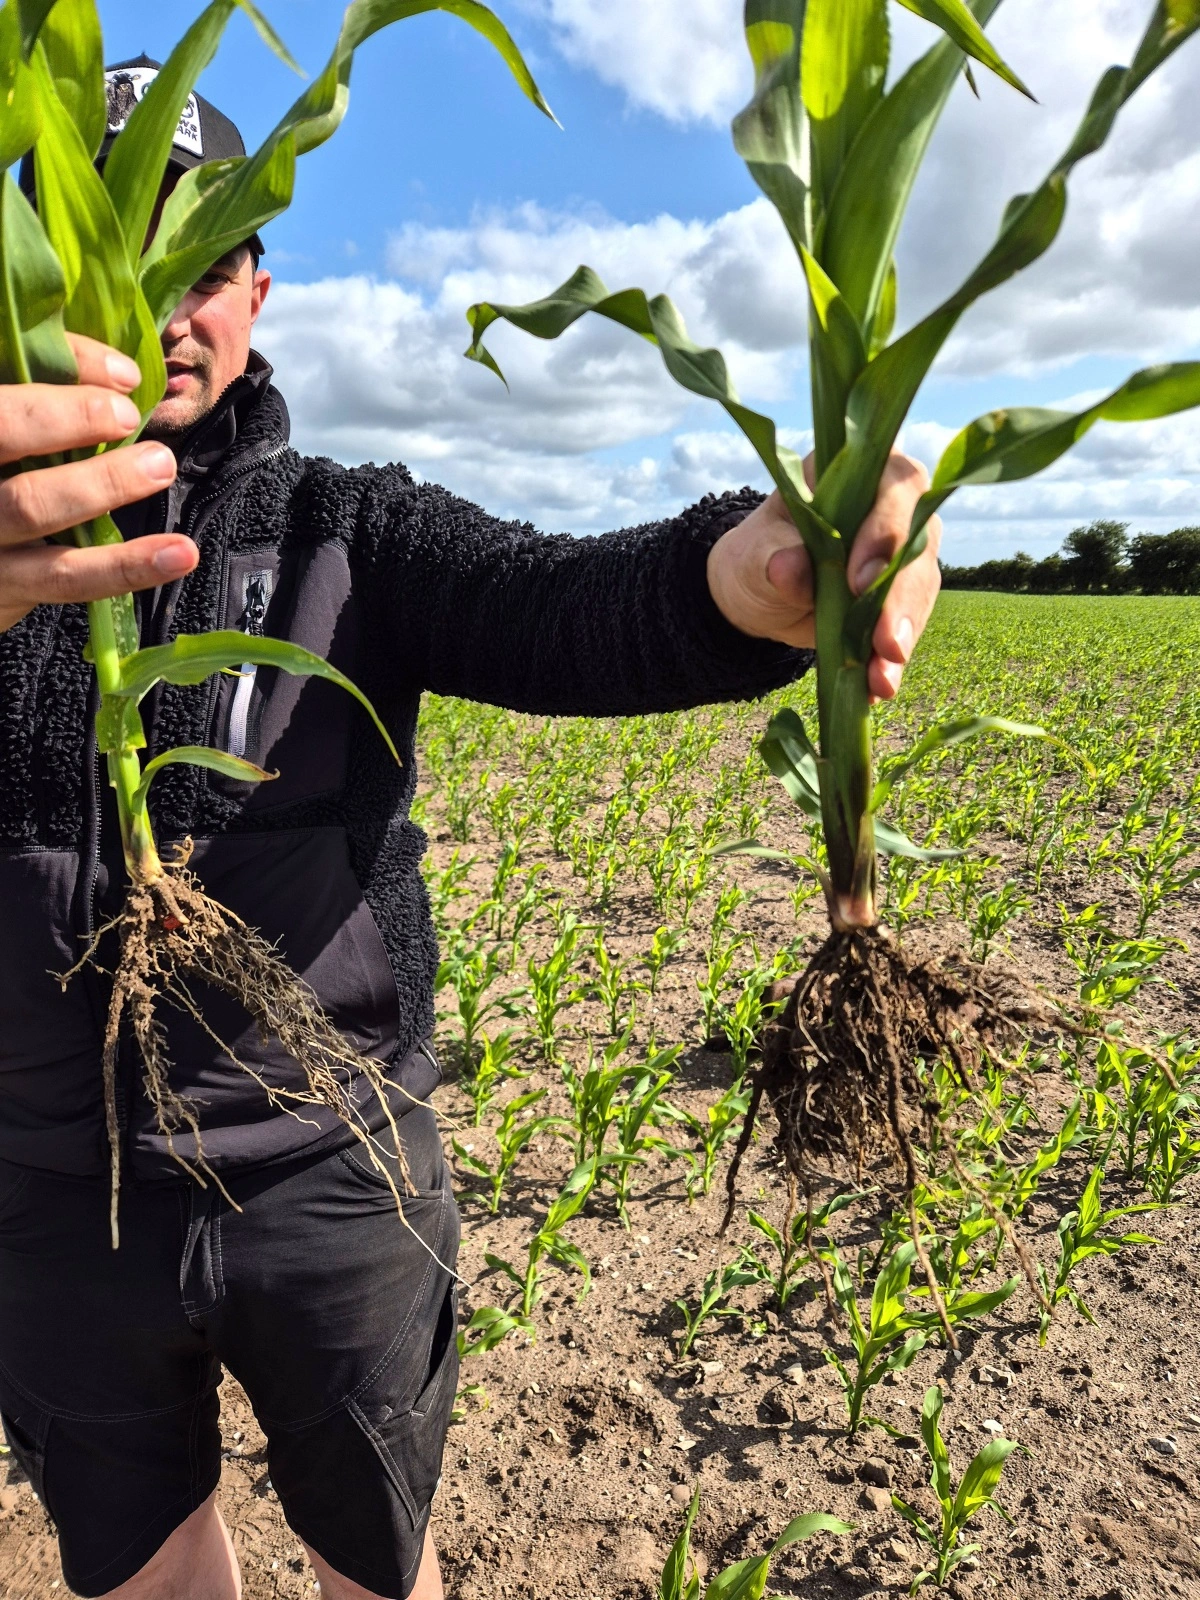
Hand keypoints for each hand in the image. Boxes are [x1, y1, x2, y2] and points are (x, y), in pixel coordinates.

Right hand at [0, 335, 195, 634]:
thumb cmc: (8, 475)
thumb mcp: (18, 430)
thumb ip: (49, 400)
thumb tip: (121, 373)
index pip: (5, 398)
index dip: (64, 371)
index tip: (121, 375)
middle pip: (2, 435)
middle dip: (69, 418)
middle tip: (126, 415)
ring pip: (32, 507)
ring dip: (104, 483)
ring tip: (160, 465)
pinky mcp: (5, 587)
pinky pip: (68, 579)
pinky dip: (127, 567)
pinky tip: (179, 554)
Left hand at [706, 452, 941, 700]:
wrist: (759, 590)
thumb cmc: (758, 553)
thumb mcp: (754, 552)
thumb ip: (773, 556)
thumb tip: (789, 568)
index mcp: (860, 473)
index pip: (897, 486)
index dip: (889, 529)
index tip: (861, 578)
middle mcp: (896, 508)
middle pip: (919, 545)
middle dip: (902, 598)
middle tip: (886, 642)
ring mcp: (905, 555)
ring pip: (920, 591)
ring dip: (904, 636)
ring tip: (882, 677)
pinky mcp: (902, 599)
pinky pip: (906, 626)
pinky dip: (892, 659)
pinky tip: (878, 686)